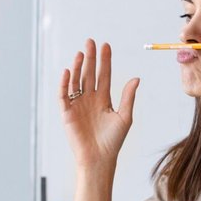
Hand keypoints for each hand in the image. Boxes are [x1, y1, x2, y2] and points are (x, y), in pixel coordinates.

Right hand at [59, 39, 139, 172]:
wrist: (99, 158)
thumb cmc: (113, 141)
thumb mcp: (125, 117)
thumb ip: (128, 97)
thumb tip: (136, 78)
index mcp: (103, 99)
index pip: (103, 75)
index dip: (105, 61)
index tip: (106, 45)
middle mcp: (89, 99)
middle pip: (89, 74)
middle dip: (90, 58)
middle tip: (91, 41)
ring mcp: (77, 105)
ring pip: (76, 81)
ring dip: (78, 67)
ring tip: (81, 53)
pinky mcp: (67, 114)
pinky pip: (64, 95)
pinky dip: (64, 83)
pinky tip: (68, 71)